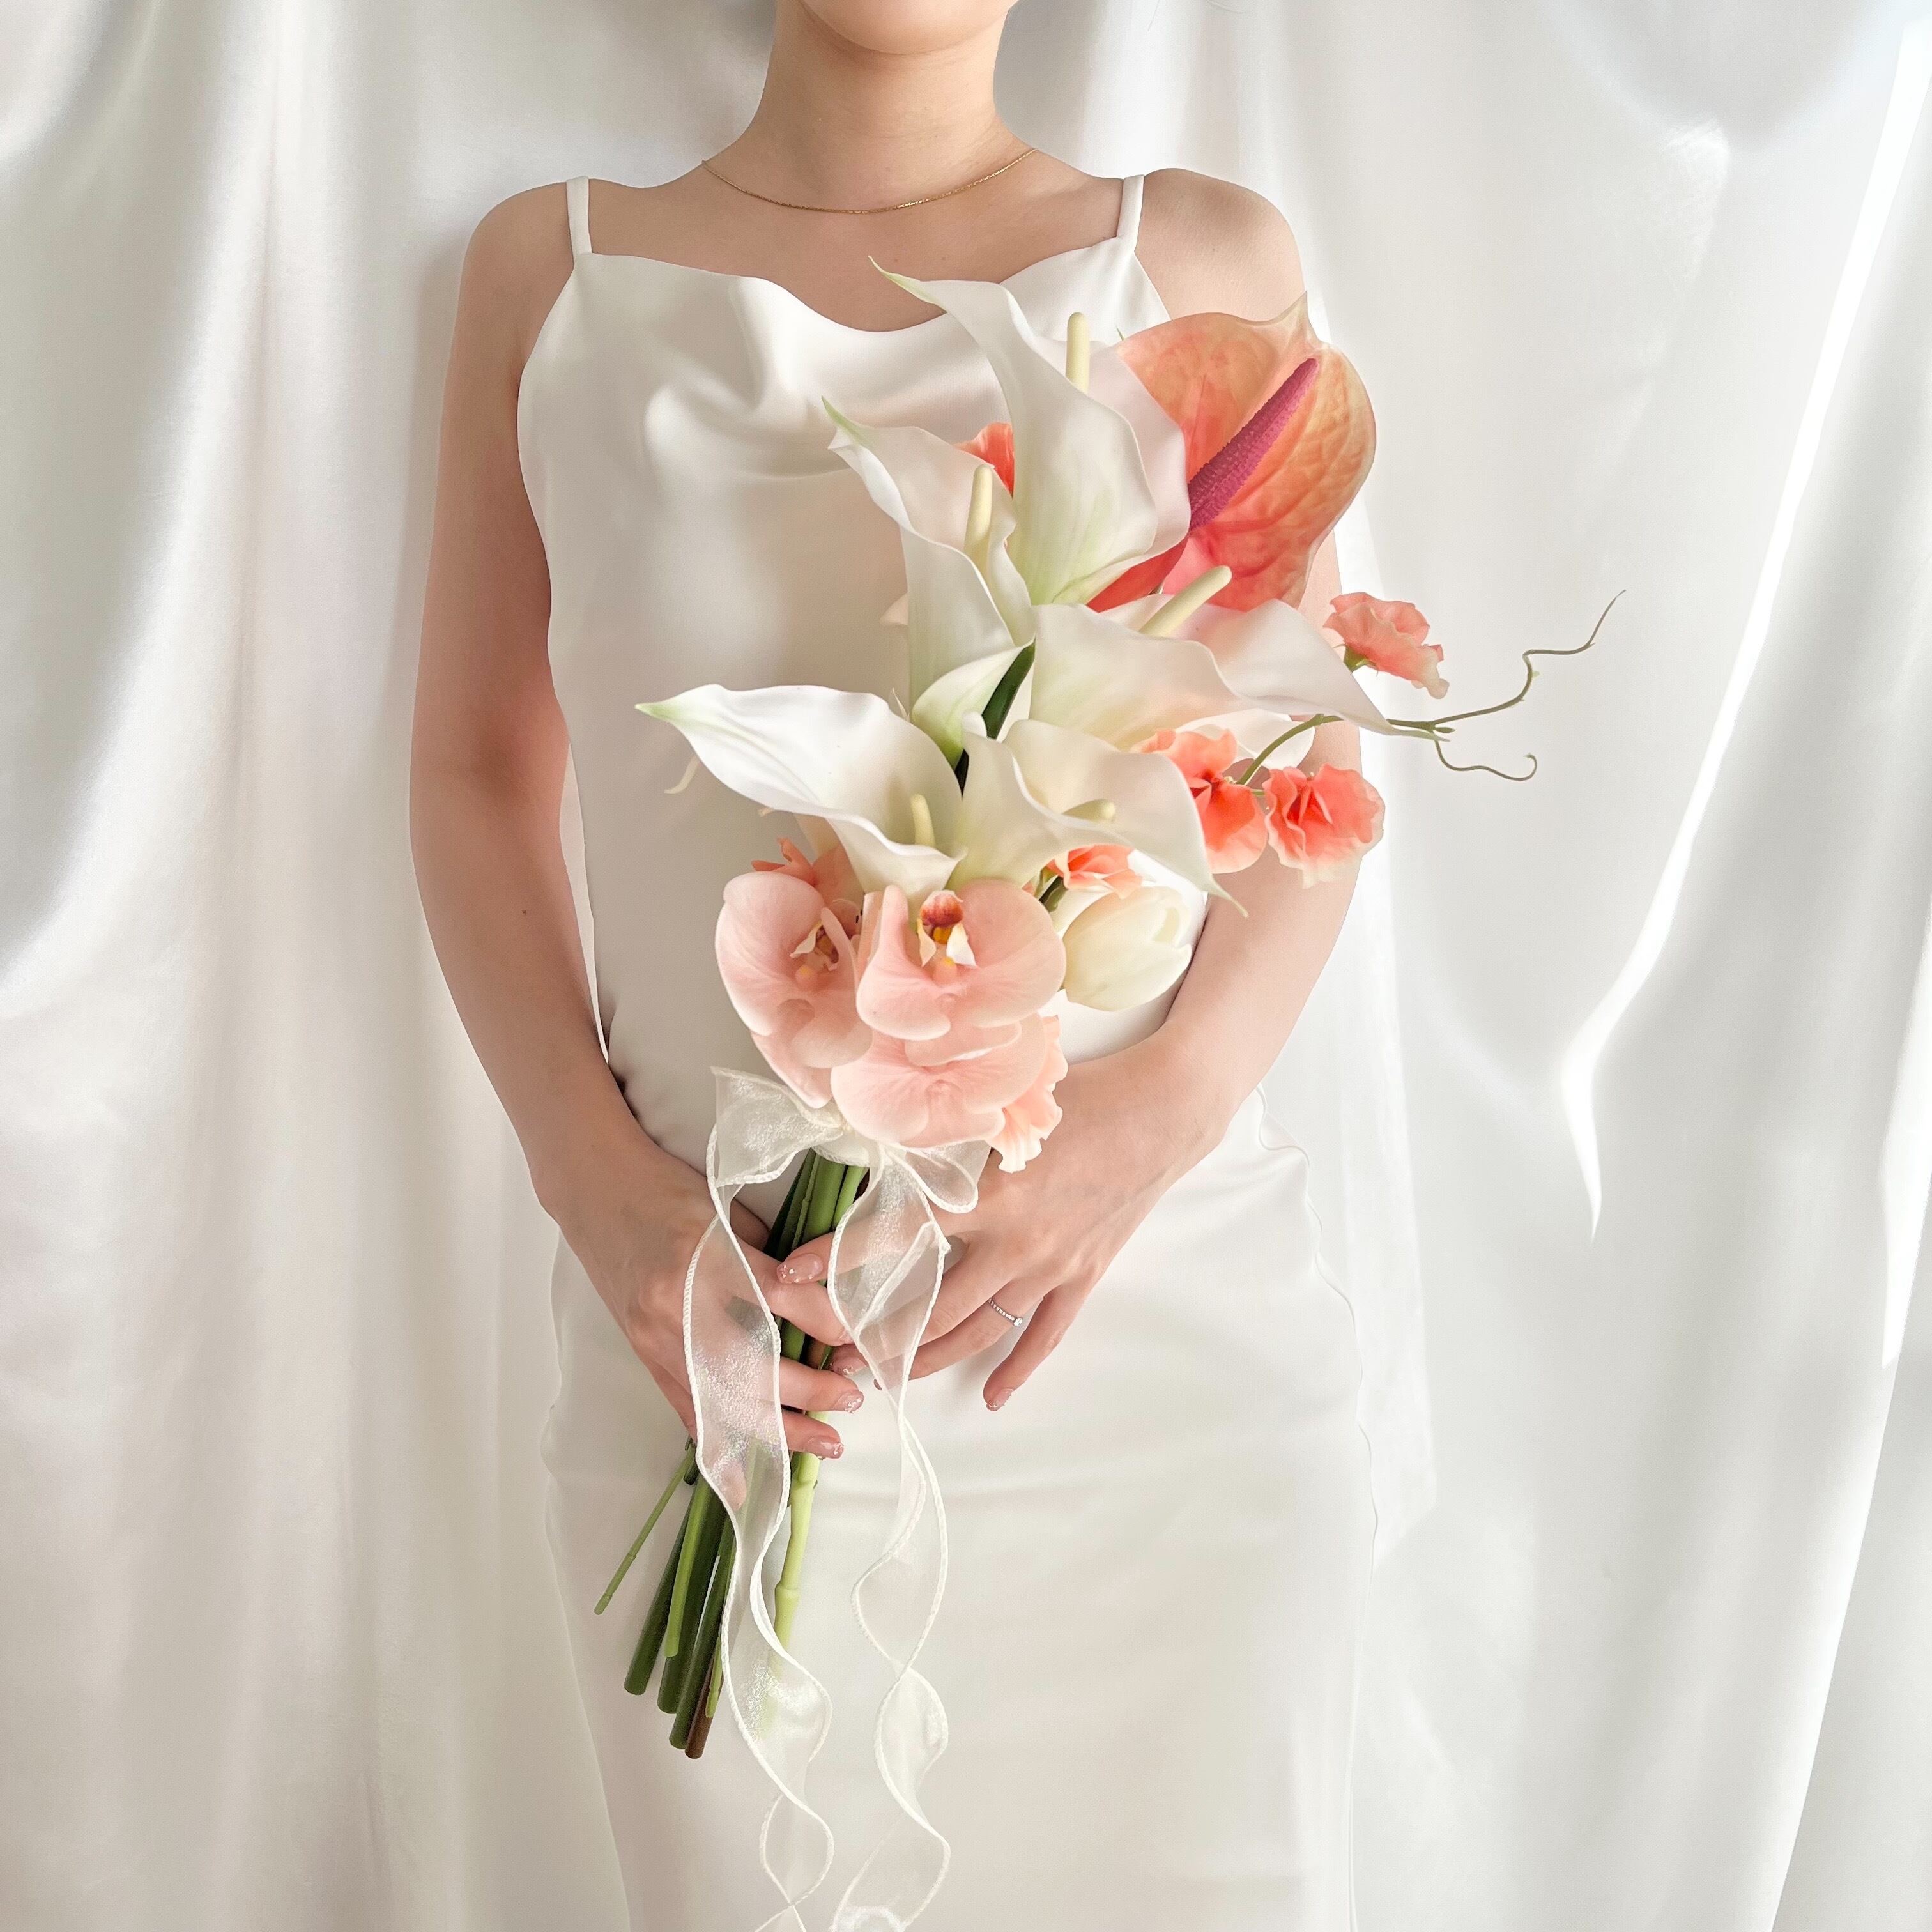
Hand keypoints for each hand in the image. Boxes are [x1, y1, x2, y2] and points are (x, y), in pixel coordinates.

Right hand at [558, 1135, 860, 1457]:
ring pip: (722, 1399)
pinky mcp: (644, 1355)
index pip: (775, 1295)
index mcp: (703, 1252)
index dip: (824, 1319)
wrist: (596, 1189)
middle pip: (750, 1363)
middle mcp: (676, 1302)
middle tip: (851, 1400)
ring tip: (825, 1444)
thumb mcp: (727, 1206)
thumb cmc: (667, 1186)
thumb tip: (820, 1303)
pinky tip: (752, 1477)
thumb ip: (770, 1256)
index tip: (859, 1335)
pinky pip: (687, 1409)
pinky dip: (723, 1447)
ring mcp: (655, 1335)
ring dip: (779, 1429)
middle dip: (809, 1391)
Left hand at [784, 1037, 1216, 1410]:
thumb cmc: (1086, 1096)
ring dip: (927, 1359)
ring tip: (884, 1377)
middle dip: (875, 1334)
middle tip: (831, 1350)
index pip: (897, 1233)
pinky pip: (1043, 1337)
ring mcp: (1051, 1267)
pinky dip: (1016, 1370)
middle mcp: (1016, 1242)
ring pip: (977, 1331)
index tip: (791, 1276)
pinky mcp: (1083, 1277)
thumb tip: (884, 1136)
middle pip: (930, 1307)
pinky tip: (990, 1397)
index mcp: (990, 1194)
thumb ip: (948, 1133)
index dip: (839, 1257)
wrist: (1166, 1112)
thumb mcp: (1008, 1109)